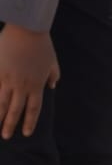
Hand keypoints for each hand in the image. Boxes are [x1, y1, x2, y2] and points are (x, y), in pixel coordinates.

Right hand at [0, 24, 58, 139]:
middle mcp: (22, 85)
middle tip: (5, 136)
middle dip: (10, 124)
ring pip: (2, 103)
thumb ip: (53, 75)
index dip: (29, 122)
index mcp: (37, 84)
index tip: (26, 133)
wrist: (27, 28)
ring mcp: (7, 79)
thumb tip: (52, 86)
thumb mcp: (53, 61)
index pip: (33, 109)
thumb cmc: (41, 44)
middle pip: (15, 110)